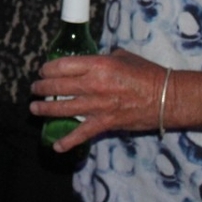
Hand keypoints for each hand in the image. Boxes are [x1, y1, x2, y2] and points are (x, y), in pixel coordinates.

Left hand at [29, 49, 167, 152]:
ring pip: (64, 108)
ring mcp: (98, 105)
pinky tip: (56, 146)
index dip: (48, 68)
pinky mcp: (105, 123)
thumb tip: (89, 62)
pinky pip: (82, 133)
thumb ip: (102, 58)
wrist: (167, 97)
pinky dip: (68, 141)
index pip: (63, 65)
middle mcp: (94, 84)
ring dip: (46, 109)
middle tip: (34, 88)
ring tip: (34, 108)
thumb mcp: (122, 56)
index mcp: (98, 64)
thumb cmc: (147, 73)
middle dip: (42, 87)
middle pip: (58, 86)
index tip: (43, 70)